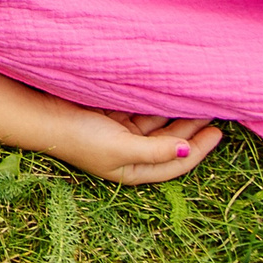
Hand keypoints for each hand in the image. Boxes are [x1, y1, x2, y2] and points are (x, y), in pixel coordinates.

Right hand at [37, 95, 223, 184]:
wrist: (44, 115)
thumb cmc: (80, 137)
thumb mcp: (122, 148)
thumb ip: (157, 151)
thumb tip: (188, 150)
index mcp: (135, 169)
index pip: (177, 163)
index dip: (199, 149)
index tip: (218, 132)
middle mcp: (132, 153)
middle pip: (170, 142)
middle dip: (191, 128)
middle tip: (214, 111)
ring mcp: (122, 133)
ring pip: (158, 124)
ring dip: (176, 114)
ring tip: (197, 99)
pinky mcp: (113, 116)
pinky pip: (142, 109)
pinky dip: (156, 103)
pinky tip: (169, 92)